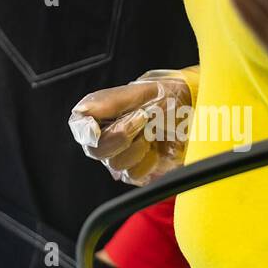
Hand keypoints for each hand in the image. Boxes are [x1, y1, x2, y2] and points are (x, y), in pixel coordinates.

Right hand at [69, 70, 191, 185]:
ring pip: (117, 164)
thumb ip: (107, 103)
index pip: (80, 128)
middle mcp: (101, 139)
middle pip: (96, 150)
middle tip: (142, 117)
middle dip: (122, 134)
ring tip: (152, 130)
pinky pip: (136, 174)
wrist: (187, 112)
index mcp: (95, 115)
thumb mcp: (136, 92)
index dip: (87, 131)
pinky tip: (157, 146)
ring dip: (140, 146)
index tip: (98, 129)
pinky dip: (151, 160)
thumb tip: (82, 114)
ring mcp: (117, 157)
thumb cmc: (160, 98)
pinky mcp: (134, 172)